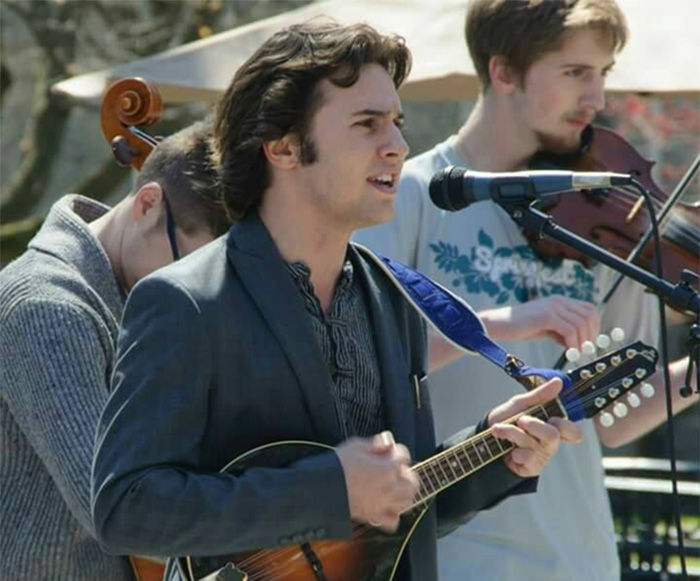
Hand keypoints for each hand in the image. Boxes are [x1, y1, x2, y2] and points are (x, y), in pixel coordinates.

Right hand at [335, 431, 418, 531]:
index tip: (387, 449)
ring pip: (407, 501)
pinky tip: (386, 505)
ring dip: (403, 492)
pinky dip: (393, 514)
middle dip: (406, 473)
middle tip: (395, 468)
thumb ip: (376, 443)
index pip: (404, 456)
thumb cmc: (337, 465)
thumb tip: (387, 441)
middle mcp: (389, 487)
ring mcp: (383, 504)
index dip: (396, 450)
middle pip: (413, 481)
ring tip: (393, 486)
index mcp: (386, 467)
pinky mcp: (373, 516)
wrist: (320, 487)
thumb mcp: (355, 445)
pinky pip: (393, 521)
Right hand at [479, 296, 599, 347]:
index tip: (589, 343)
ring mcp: (552, 307)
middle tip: (585, 351)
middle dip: (591, 335)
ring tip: (576, 354)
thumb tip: (579, 343)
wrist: (498, 324)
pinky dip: (573, 343)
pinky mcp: (546, 316)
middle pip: (589, 315)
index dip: (594, 327)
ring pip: (581, 323)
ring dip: (582, 342)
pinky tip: (568, 352)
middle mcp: (558, 301)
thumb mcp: (546, 328)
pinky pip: (569, 330)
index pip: (589, 310)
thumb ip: (562, 331)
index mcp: (560, 301)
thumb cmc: (520, 328)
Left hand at [487, 379, 582, 477]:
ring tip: (501, 429)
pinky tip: (507, 448)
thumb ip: (540, 395)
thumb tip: (558, 382)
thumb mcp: (520, 403)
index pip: (573, 432)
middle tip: (520, 420)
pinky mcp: (531, 467)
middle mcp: (549, 442)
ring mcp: (541, 456)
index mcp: (551, 425)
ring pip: (533, 443)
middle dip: (532, 425)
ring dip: (512, 433)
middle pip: (553, 436)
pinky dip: (511, 448)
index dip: (566, 426)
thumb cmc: (506, 418)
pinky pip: (525, 457)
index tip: (551, 418)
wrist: (485, 434)